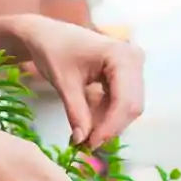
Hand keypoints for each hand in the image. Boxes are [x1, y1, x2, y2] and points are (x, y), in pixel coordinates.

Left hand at [13, 15, 145, 148]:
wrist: (47, 34)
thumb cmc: (53, 50)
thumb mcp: (63, 83)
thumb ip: (76, 112)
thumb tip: (83, 142)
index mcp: (121, 55)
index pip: (124, 101)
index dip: (110, 126)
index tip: (90, 144)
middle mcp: (133, 59)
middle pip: (131, 106)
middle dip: (110, 127)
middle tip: (86, 145)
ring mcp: (132, 67)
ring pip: (128, 107)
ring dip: (108, 124)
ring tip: (84, 135)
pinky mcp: (125, 75)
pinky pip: (121, 102)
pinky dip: (105, 116)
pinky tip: (88, 123)